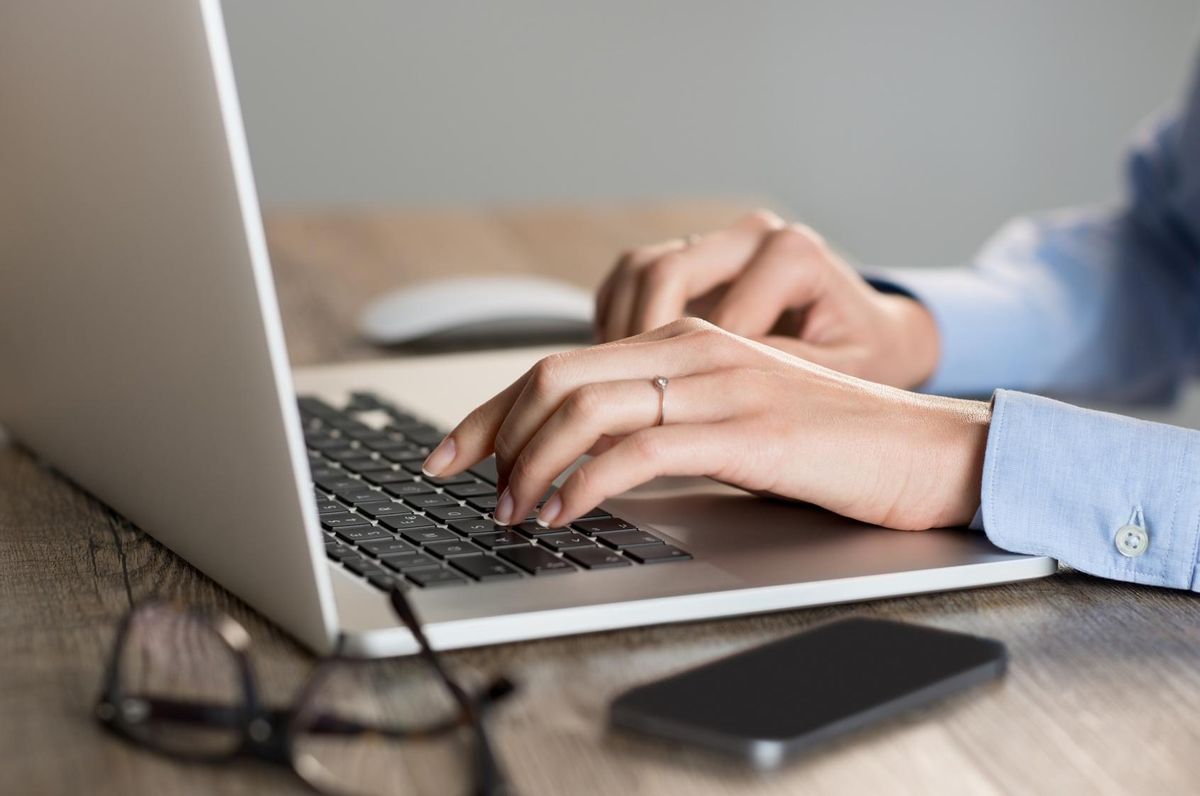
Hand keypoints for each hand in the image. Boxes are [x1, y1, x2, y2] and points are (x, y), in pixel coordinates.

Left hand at [421, 318, 988, 531]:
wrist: (927, 448)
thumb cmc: (829, 441)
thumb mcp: (730, 416)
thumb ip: (663, 421)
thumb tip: (583, 463)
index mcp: (683, 336)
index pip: (559, 365)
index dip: (493, 410)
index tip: (451, 451)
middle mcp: (693, 347)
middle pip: (555, 377)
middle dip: (493, 434)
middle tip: (465, 485)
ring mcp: (720, 384)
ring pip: (586, 408)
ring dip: (531, 465)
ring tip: (514, 510)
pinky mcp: (748, 431)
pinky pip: (639, 451)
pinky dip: (585, 484)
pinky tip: (567, 513)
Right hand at [594, 210, 939, 388]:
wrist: (873, 337)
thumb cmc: (860, 361)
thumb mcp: (832, 376)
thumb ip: (768, 378)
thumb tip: (697, 397)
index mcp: (793, 255)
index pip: (717, 313)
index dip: (686, 375)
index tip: (668, 423)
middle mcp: (753, 235)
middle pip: (663, 272)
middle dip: (636, 344)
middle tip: (624, 403)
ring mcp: (719, 241)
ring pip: (638, 269)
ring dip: (619, 330)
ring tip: (616, 388)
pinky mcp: (692, 257)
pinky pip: (632, 277)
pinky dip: (616, 319)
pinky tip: (621, 367)